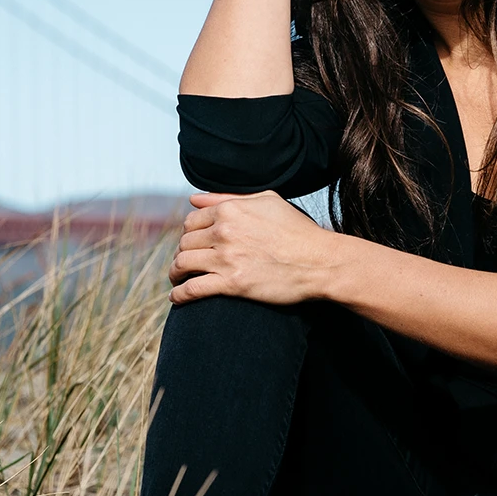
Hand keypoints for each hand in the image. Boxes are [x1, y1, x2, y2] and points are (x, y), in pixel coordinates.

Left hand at [169, 191, 339, 305]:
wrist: (320, 261)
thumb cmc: (298, 231)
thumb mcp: (267, 201)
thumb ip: (228, 198)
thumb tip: (194, 198)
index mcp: (230, 210)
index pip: (191, 221)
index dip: (189, 234)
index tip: (192, 245)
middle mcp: (224, 231)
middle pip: (184, 242)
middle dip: (182, 253)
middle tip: (185, 264)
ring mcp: (227, 258)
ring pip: (182, 264)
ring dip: (176, 273)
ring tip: (178, 279)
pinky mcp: (232, 283)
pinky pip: (192, 289)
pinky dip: (179, 295)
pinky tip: (177, 297)